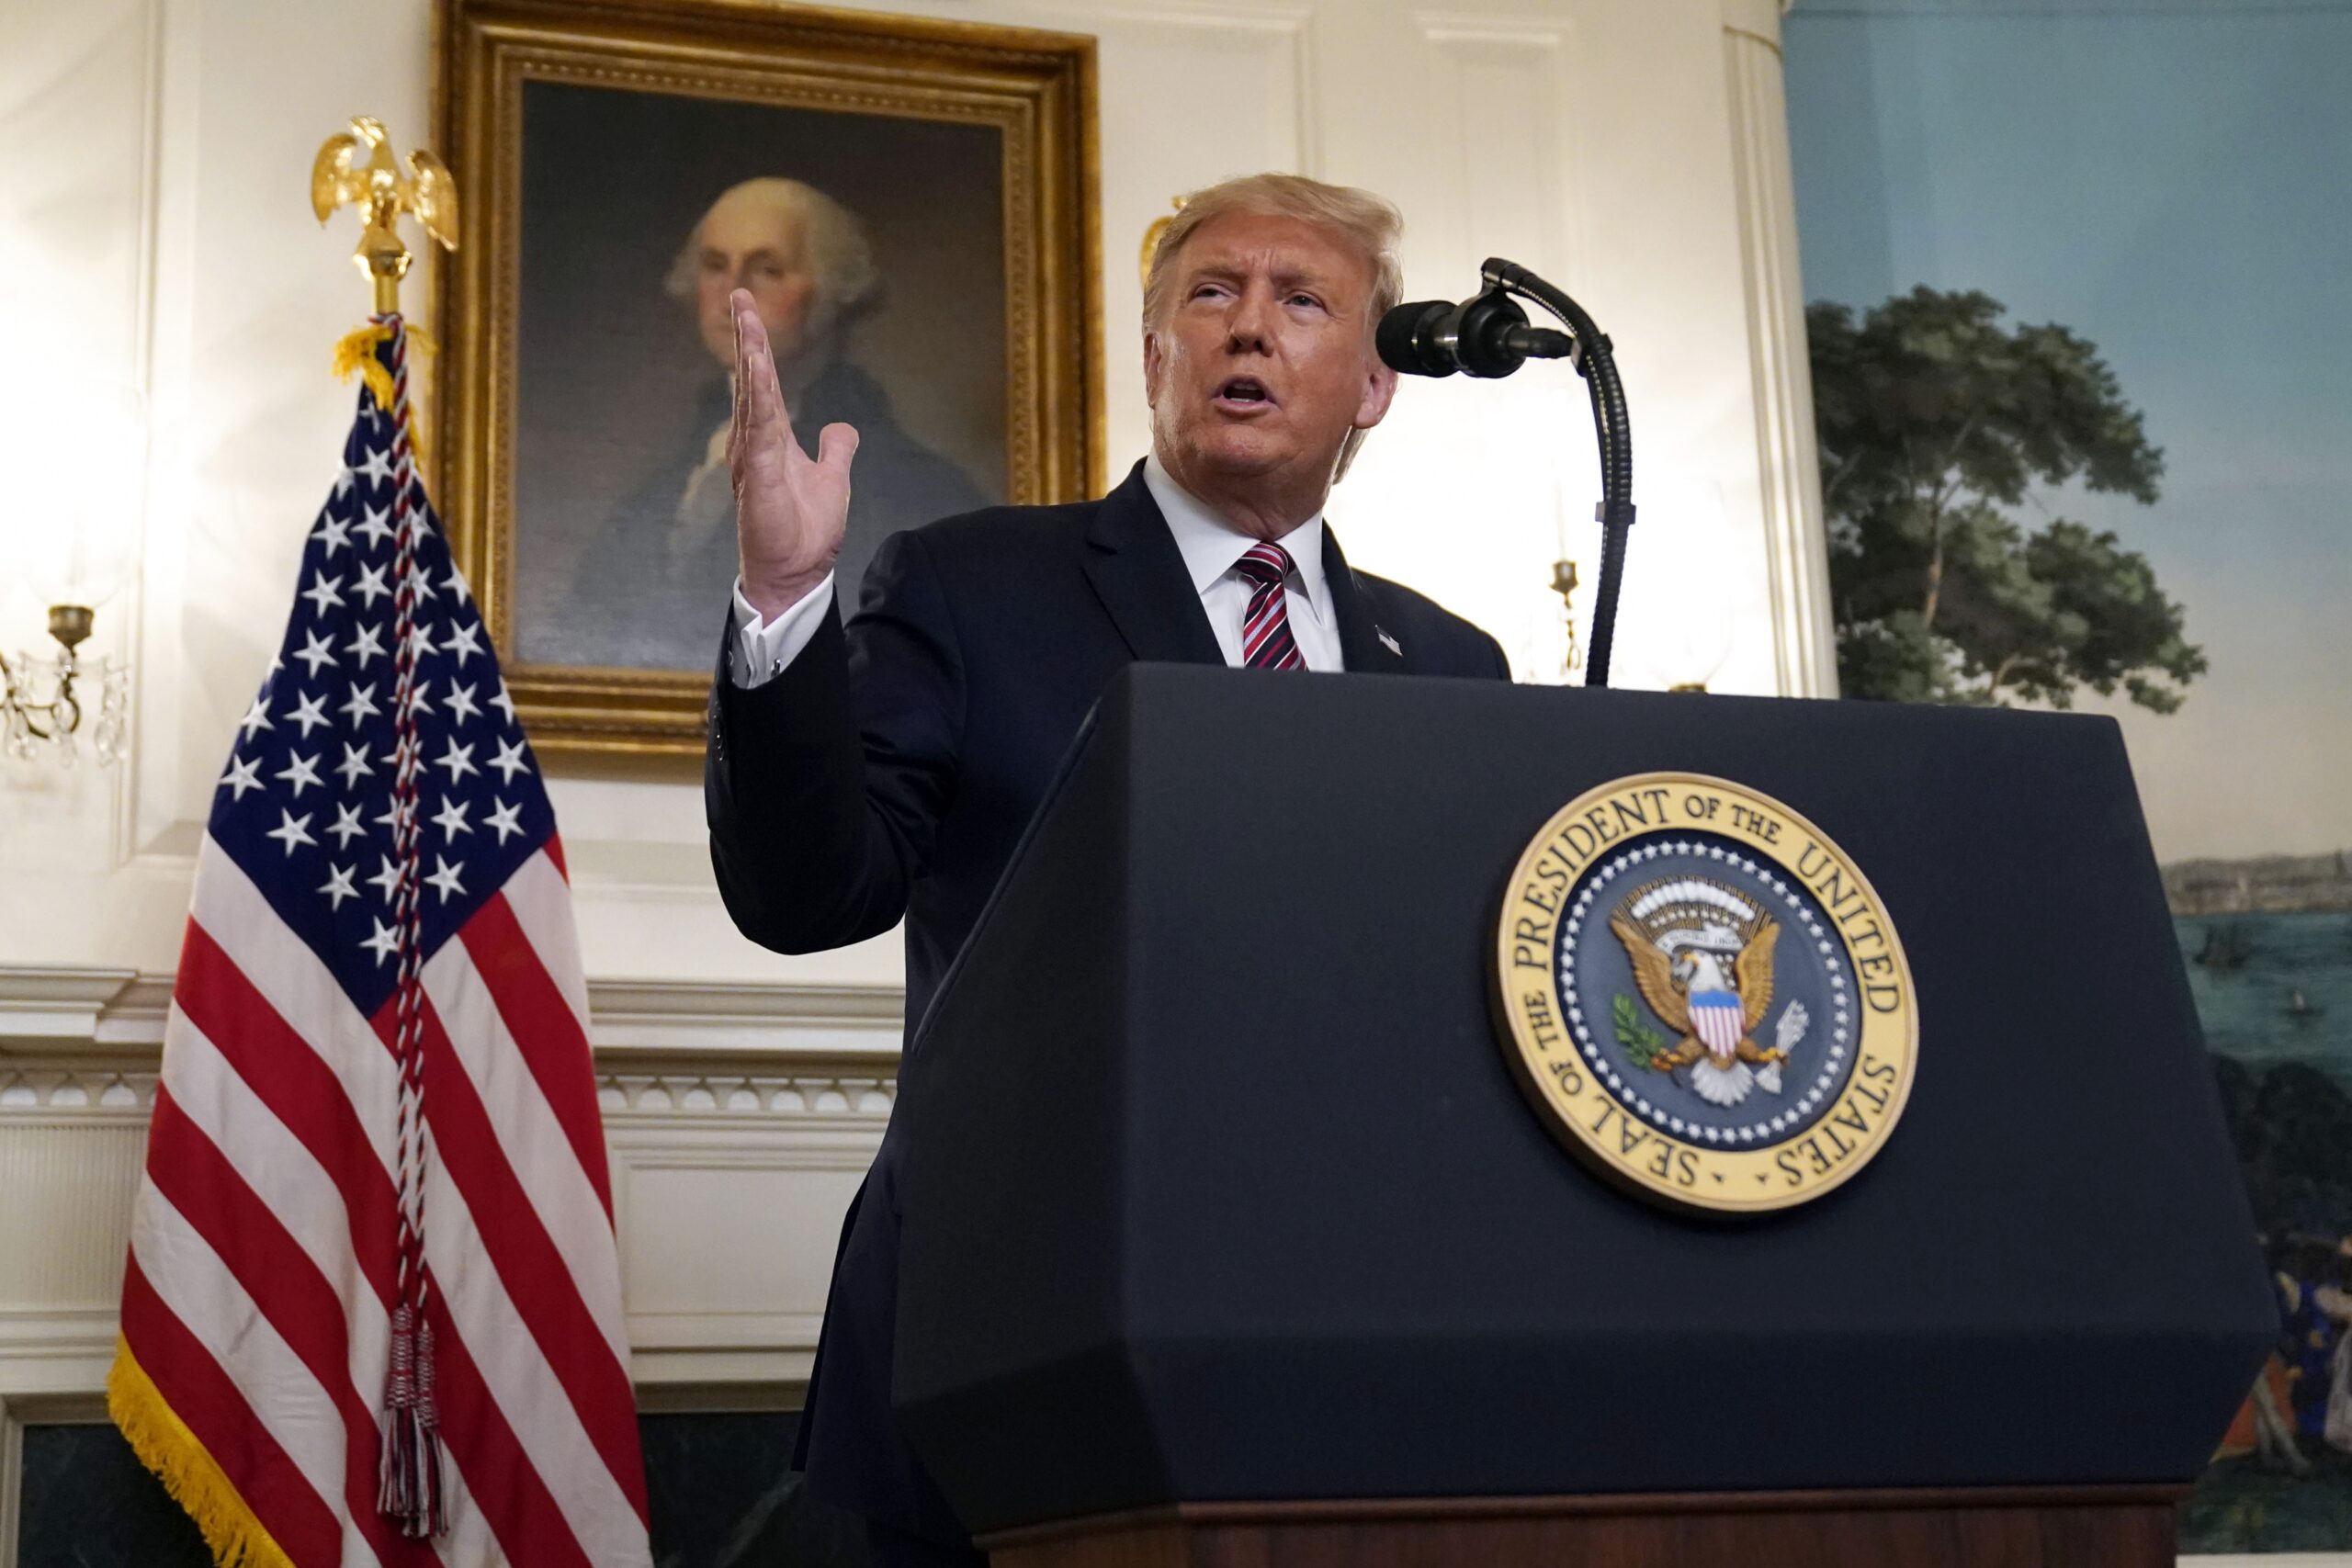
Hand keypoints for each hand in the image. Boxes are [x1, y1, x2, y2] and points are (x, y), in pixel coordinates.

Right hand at [729, 288, 857, 618]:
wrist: (796, 574)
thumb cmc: (805, 533)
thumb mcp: (832, 479)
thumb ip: (835, 450)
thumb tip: (841, 427)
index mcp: (769, 441)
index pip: (765, 386)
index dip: (758, 349)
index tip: (750, 310)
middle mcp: (753, 443)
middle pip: (752, 381)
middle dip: (747, 338)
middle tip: (740, 296)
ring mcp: (753, 457)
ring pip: (752, 396)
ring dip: (751, 356)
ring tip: (747, 318)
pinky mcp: (758, 474)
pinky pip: (758, 426)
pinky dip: (757, 394)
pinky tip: (755, 366)